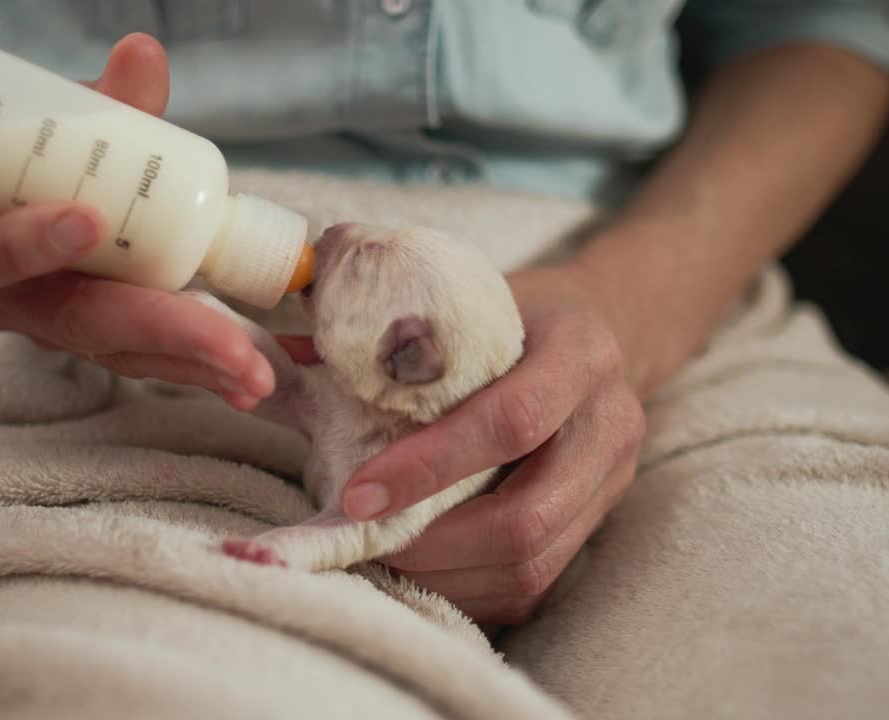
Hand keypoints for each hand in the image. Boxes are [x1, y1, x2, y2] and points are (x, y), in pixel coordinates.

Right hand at [0, 34, 273, 410]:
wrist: (12, 195)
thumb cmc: (23, 158)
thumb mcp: (49, 124)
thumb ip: (100, 102)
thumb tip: (143, 52)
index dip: (21, 245)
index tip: (86, 220)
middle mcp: (6, 302)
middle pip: (75, 324)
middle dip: (161, 332)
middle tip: (231, 349)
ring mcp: (58, 327)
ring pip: (123, 353)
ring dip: (197, 364)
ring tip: (258, 378)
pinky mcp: (103, 338)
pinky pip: (150, 357)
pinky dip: (205, 365)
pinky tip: (252, 380)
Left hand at [340, 264, 644, 625]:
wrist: (604, 331)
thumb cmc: (513, 314)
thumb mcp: (459, 299)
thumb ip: (380, 329)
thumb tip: (275, 358)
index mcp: (579, 351)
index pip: (512, 419)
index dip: (430, 464)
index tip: (356, 493)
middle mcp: (610, 422)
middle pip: (526, 513)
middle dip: (433, 539)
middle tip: (364, 537)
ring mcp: (612, 482)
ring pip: (532, 562)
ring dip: (445, 574)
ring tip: (381, 557)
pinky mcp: (597, 524)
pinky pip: (533, 583)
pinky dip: (467, 588)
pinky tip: (419, 569)